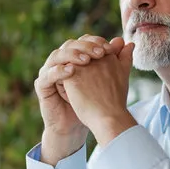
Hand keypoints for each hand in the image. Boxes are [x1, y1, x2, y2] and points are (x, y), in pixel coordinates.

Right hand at [34, 35, 123, 161]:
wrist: (78, 126)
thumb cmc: (92, 103)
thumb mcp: (107, 80)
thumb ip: (116, 61)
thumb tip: (127, 42)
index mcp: (75, 58)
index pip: (82, 42)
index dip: (95, 42)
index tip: (110, 48)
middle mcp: (61, 62)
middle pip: (69, 45)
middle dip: (85, 47)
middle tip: (99, 53)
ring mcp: (49, 72)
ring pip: (56, 55)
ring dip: (72, 55)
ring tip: (86, 60)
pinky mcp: (42, 85)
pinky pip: (47, 74)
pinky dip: (58, 70)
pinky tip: (71, 71)